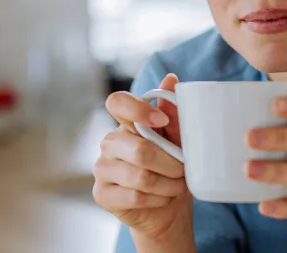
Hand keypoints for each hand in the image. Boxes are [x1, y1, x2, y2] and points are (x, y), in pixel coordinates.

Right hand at [93, 74, 192, 241]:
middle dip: (171, 163)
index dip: (138, 110)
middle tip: (185, 170)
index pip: (116, 102)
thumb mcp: (177, 138)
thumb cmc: (171, 167)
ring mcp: (102, 168)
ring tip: (180, 185)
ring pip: (140, 176)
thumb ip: (172, 111)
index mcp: (126, 123)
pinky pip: (135, 195)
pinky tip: (164, 198)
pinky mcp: (102, 194)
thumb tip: (171, 78)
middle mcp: (109, 142)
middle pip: (139, 149)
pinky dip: (159, 198)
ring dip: (169, 183)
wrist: (167, 208)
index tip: (162, 121)